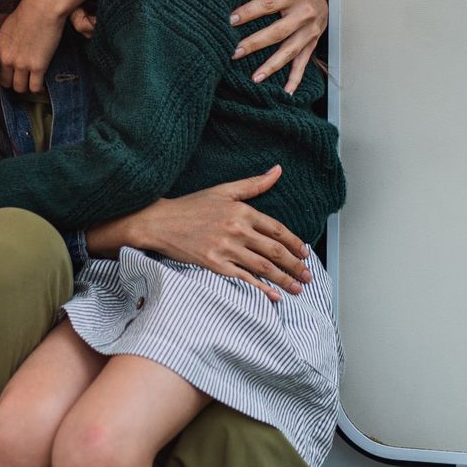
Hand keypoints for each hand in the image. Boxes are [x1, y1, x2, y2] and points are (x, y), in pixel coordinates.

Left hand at [0, 0, 102, 92]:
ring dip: (25, 86)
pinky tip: (41, 83)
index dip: (1, 75)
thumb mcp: (6, 19)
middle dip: (13, 82)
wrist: (44, 6)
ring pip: (19, 88)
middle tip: (21, 78)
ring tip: (31, 81)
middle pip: (5, 83)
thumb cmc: (28, 9)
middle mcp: (6, 58)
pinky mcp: (38, 66)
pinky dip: (38, 88)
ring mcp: (22, 63)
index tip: (8, 75)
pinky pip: (34, 87)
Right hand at [92, 167, 310, 299]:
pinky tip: (273, 295)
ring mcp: (226, 249)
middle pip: (275, 251)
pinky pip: (244, 278)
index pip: (278, 229)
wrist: (159, 222)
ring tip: (298, 288)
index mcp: (242, 211)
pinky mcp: (214, 264)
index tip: (305, 253)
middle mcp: (237, 230)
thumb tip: (278, 171)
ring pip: (263, 267)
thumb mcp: (222, 190)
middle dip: (295, 265)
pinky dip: (261, 288)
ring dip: (284, 279)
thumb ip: (253, 184)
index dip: (295, 243)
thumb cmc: (190, 206)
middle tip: (307, 275)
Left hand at [229, 0, 328, 93]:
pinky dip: (295, 79)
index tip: (230, 19)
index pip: (269, 3)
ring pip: (289, 52)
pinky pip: (303, 65)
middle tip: (234, 51)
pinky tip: (286, 93)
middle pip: (277, 31)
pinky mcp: (311, 47)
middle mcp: (304, 15)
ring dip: (272, 66)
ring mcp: (309, 33)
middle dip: (255, 43)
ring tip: (254, 78)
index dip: (250, 10)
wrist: (328, 4)